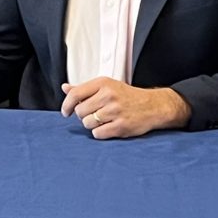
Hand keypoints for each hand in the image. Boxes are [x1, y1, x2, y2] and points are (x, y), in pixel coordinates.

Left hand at [60, 78, 191, 139]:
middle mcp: (108, 96)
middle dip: (83, 116)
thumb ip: (84, 88)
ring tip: (103, 120)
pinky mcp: (121, 126)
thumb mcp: (106, 86)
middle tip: (93, 114)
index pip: (75, 94)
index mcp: (103, 83)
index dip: (67, 105)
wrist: (152, 106)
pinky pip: (98, 134)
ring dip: (92, 124)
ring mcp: (115, 111)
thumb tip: (64, 88)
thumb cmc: (127, 96)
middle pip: (80, 112)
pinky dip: (100, 133)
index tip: (66, 112)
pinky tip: (108, 127)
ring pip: (88, 123)